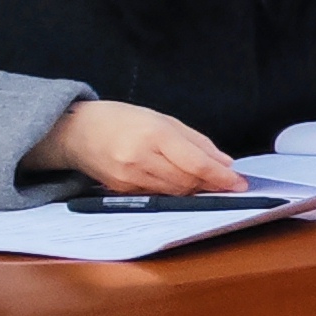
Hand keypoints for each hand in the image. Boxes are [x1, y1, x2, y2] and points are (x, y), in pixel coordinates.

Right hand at [22, 98, 237, 193]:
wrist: (76, 131)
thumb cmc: (122, 120)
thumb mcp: (163, 120)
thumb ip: (197, 142)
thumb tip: (225, 163)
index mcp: (154, 135)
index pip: (196, 164)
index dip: (221, 177)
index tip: (239, 183)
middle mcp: (140, 158)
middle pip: (188, 181)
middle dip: (210, 184)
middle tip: (226, 182)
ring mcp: (128, 177)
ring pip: (174, 192)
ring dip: (194, 189)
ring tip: (204, 180)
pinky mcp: (121, 190)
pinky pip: (157, 195)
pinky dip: (172, 190)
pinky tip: (176, 181)